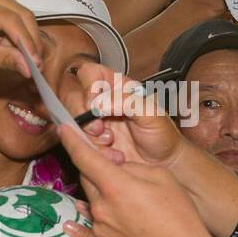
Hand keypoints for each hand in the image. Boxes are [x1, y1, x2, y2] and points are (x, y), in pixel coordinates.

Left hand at [0, 0, 44, 80]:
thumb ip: (6, 60)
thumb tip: (31, 68)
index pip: (10, 20)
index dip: (27, 41)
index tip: (36, 62)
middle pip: (19, 13)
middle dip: (31, 38)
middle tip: (37, 62)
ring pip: (21, 13)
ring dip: (28, 35)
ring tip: (31, 57)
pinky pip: (16, 14)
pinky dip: (22, 31)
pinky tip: (23, 48)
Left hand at [57, 123, 210, 236]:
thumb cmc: (179, 215)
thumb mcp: (161, 177)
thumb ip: (132, 167)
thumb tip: (117, 168)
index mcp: (115, 186)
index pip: (83, 157)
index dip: (71, 140)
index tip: (63, 128)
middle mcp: (101, 208)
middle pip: (87, 179)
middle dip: (96, 169)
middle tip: (117, 168)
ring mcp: (101, 228)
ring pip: (94, 201)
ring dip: (106, 193)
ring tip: (132, 199)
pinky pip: (101, 220)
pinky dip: (111, 213)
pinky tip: (132, 217)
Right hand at [73, 62, 187, 167]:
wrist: (164, 163)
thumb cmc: (162, 134)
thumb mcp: (151, 113)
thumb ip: (126, 102)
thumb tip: (97, 103)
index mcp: (116, 86)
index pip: (89, 73)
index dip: (87, 85)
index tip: (94, 105)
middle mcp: (102, 102)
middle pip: (73, 97)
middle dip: (82, 115)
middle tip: (100, 129)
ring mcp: (95, 122)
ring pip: (73, 121)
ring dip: (88, 135)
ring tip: (111, 143)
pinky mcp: (92, 142)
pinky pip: (79, 142)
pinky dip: (92, 150)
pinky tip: (111, 155)